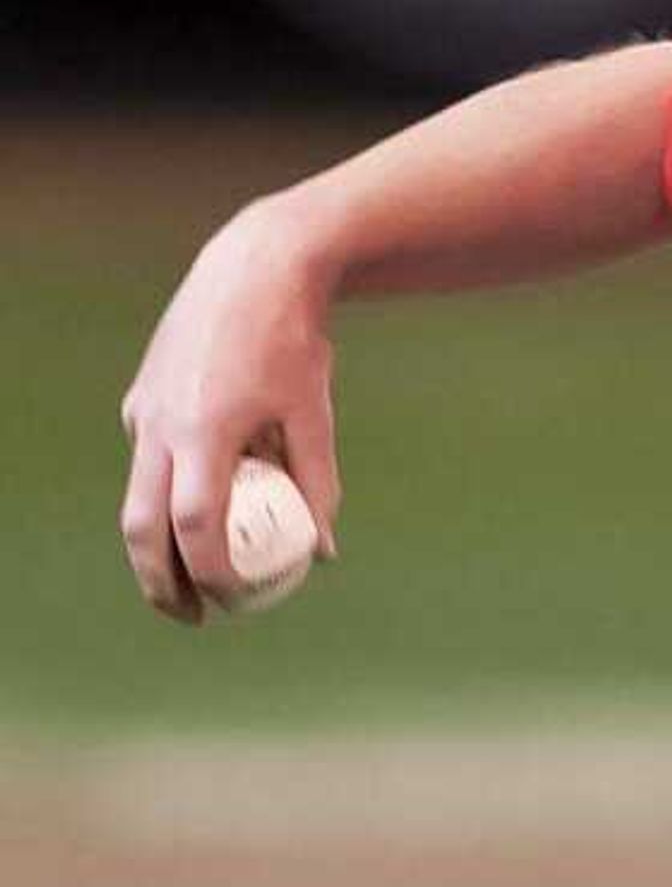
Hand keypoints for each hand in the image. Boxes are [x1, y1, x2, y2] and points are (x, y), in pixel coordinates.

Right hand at [119, 200, 344, 623]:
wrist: (253, 270)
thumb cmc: (293, 343)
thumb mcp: (314, 415)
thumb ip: (318, 485)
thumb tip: (322, 553)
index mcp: (205, 431)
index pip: (192, 525)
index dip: (205, 572)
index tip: (228, 602)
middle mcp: (161, 425)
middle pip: (142, 525)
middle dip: (159, 579)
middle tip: (192, 616)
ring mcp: (143, 411)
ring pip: (135, 497)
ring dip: (155, 546)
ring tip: (188, 583)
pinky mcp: (141, 400)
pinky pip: (148, 462)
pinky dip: (164, 497)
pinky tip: (198, 513)